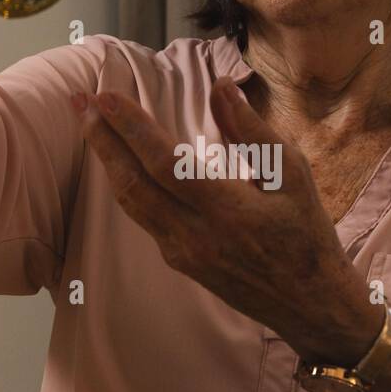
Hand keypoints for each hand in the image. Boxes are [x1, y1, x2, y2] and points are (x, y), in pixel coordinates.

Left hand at [71, 77, 383, 362]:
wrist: (310, 304)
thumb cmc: (308, 235)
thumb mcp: (293, 175)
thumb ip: (252, 130)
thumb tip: (221, 86)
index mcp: (226, 208)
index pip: (164, 161)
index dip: (129, 127)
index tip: (105, 95)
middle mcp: (195, 234)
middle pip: (132, 182)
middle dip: (102, 139)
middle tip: (80, 102)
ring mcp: (183, 252)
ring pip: (130, 203)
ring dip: (106, 162)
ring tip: (90, 126)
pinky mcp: (181, 262)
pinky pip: (144, 218)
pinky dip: (126, 185)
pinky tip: (121, 164)